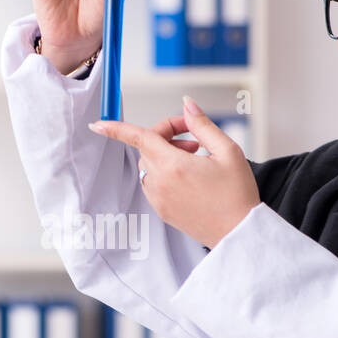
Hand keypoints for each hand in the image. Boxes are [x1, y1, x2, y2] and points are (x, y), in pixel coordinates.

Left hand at [88, 96, 260, 249]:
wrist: (240, 233)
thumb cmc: (238, 193)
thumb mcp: (228, 151)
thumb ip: (203, 124)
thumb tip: (187, 104)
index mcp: (174, 166)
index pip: (138, 138)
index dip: (115, 128)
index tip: (97, 123)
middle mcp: (160, 184)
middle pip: (147, 148)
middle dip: (166, 136)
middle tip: (194, 139)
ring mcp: (159, 200)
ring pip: (148, 166)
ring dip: (164, 154)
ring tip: (195, 156)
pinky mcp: (162, 211)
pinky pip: (152, 184)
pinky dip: (164, 173)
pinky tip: (189, 175)